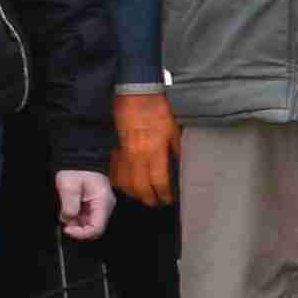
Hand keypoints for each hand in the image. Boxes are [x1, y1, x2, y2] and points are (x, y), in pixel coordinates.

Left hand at [54, 169, 115, 244]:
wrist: (80, 159)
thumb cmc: (76, 169)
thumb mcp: (68, 185)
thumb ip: (69, 205)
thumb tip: (68, 219)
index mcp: (103, 202)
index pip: (97, 228)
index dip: (81, 234)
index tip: (67, 229)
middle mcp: (105, 207)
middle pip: (94, 230)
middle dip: (78, 229)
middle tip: (65, 222)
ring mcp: (100, 207)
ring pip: (89, 226)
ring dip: (76, 224)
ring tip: (65, 213)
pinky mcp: (94, 207)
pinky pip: (85, 219)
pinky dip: (75, 219)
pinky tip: (68, 211)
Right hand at [109, 85, 178, 207]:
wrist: (136, 94)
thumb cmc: (157, 110)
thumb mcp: (174, 130)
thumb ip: (177, 150)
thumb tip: (181, 166)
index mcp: (155, 150)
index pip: (159, 181)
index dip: (164, 194)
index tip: (168, 199)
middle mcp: (138, 155)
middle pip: (140, 187)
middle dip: (148, 199)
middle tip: (156, 203)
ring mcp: (124, 153)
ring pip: (125, 182)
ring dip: (134, 193)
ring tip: (143, 197)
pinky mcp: (116, 149)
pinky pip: (115, 171)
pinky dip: (120, 182)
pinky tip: (126, 185)